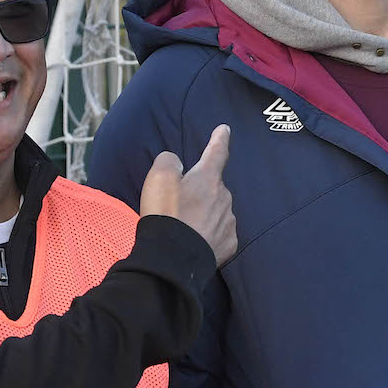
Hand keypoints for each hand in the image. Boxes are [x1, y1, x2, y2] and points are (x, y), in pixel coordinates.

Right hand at [138, 125, 237, 264]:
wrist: (174, 258)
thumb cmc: (166, 214)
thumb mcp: (158, 177)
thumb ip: (169, 161)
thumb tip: (177, 165)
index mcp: (208, 178)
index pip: (217, 152)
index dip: (219, 139)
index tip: (224, 130)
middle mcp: (224, 197)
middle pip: (213, 187)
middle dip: (200, 192)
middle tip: (178, 206)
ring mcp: (229, 221)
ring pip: (217, 210)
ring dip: (203, 214)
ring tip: (182, 226)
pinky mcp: (229, 243)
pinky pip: (219, 232)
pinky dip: (208, 233)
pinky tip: (194, 240)